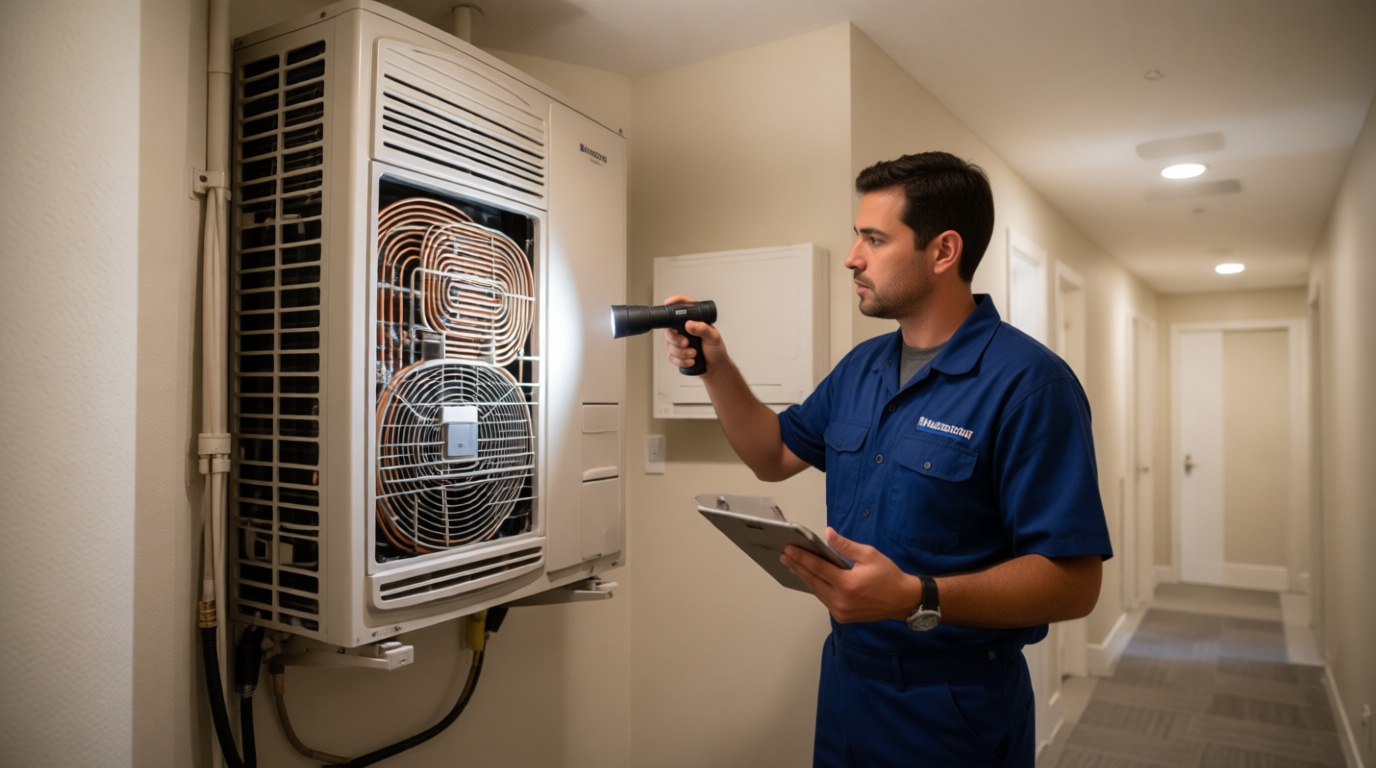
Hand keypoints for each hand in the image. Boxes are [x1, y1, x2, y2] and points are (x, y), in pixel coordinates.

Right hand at [660, 294, 722, 371]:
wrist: (715, 367)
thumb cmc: (716, 350)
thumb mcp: (714, 338)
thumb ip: (703, 329)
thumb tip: (690, 324)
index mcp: (694, 320)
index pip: (682, 307)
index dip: (674, 302)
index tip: (668, 303)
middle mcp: (683, 329)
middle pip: (668, 329)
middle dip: (676, 339)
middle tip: (687, 343)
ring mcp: (677, 341)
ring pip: (668, 345)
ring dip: (681, 352)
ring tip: (694, 354)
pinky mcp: (675, 353)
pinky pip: (670, 356)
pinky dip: (681, 360)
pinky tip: (691, 361)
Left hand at [781, 528, 921, 623]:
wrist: (903, 601)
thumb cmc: (888, 576)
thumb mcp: (870, 555)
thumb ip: (846, 546)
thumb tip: (827, 534)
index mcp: (848, 584)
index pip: (818, 568)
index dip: (801, 558)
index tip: (788, 549)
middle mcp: (841, 600)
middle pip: (813, 580)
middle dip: (797, 566)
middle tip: (784, 556)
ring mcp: (841, 611)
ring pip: (817, 591)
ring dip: (804, 577)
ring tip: (792, 565)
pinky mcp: (843, 617)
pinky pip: (824, 599)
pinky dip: (816, 587)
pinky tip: (809, 578)